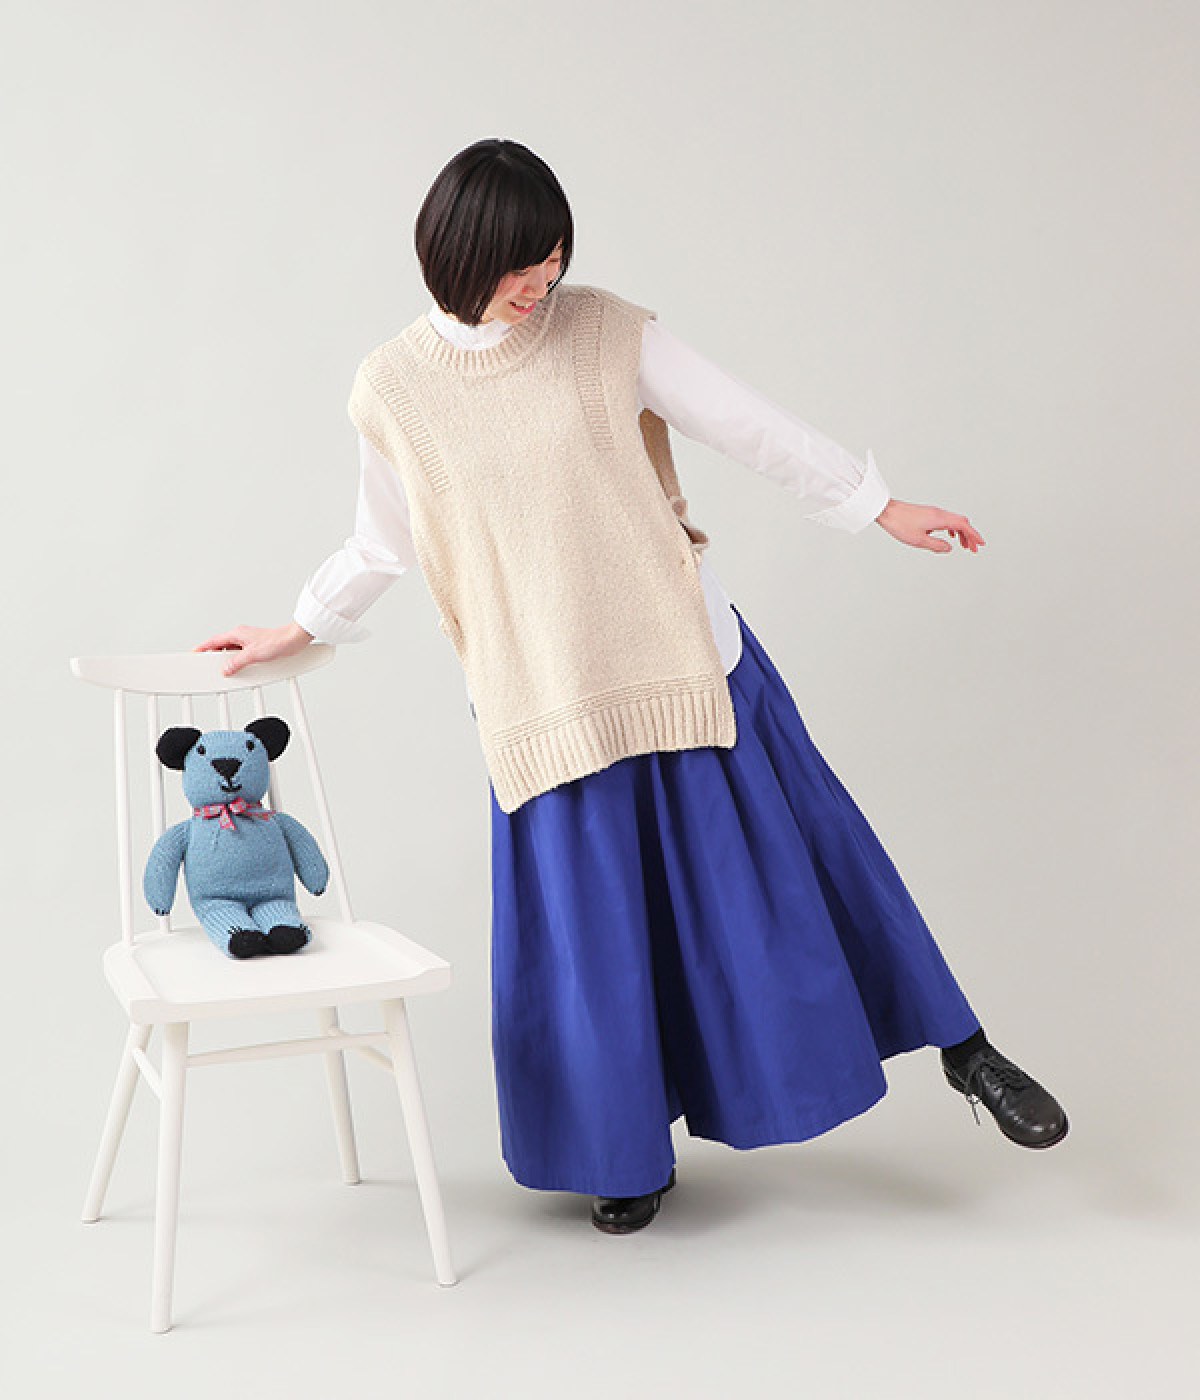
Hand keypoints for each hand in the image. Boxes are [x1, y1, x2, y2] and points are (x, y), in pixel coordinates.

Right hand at [193, 621, 313, 676]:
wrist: (294, 639)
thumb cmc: (278, 641)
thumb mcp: (253, 655)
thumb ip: (237, 663)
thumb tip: (226, 669)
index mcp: (236, 634)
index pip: (213, 641)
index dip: (202, 648)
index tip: (193, 654)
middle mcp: (241, 637)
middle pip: (221, 647)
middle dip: (214, 657)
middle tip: (208, 667)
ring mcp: (248, 642)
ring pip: (232, 652)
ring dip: (229, 661)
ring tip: (226, 671)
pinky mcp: (256, 648)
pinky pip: (242, 656)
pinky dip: (239, 663)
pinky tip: (241, 669)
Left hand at [874, 499, 984, 553]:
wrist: (886, 511)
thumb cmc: (900, 524)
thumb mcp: (919, 540)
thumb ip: (936, 545)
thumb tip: (949, 548)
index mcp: (940, 518)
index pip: (963, 525)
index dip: (974, 535)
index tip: (981, 543)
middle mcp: (939, 513)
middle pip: (961, 523)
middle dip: (970, 536)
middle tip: (973, 548)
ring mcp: (933, 512)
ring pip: (954, 521)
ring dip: (961, 533)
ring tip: (963, 545)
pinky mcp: (927, 513)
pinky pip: (945, 520)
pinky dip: (952, 529)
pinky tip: (949, 536)